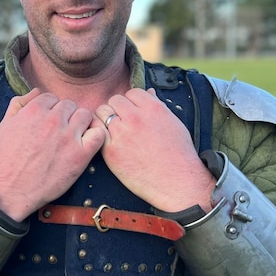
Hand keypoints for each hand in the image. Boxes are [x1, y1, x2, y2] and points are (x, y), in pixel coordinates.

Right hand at [0, 89, 105, 221]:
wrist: (12, 188)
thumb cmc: (7, 158)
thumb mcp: (5, 125)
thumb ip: (19, 103)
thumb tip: (36, 91)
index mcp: (35, 109)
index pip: (52, 97)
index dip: (51, 109)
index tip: (49, 121)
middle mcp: (54, 119)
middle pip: (69, 105)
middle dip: (65, 115)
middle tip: (60, 131)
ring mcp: (68, 136)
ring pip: (85, 114)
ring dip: (80, 122)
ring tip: (73, 136)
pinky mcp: (81, 154)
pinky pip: (99, 134)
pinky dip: (96, 135)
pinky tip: (87, 142)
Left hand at [96, 88, 214, 212]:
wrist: (177, 182)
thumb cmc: (179, 154)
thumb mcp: (174, 123)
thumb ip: (158, 106)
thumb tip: (149, 93)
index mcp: (153, 108)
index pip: (132, 93)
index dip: (131, 102)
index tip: (133, 113)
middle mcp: (136, 117)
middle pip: (115, 100)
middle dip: (117, 109)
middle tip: (122, 123)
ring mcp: (122, 133)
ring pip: (102, 112)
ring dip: (105, 119)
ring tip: (113, 131)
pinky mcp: (111, 150)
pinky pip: (96, 131)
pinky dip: (99, 133)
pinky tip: (106, 141)